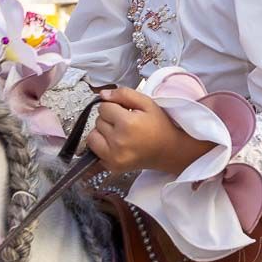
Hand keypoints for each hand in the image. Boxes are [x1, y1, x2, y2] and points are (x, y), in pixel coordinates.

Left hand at [87, 87, 213, 174]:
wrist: (168, 151)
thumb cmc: (160, 126)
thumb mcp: (147, 103)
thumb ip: (123, 94)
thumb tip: (103, 94)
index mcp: (128, 124)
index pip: (103, 107)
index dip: (114, 107)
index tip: (125, 112)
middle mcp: (118, 142)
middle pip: (97, 121)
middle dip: (109, 120)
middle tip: (125, 124)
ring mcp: (114, 157)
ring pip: (92, 136)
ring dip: (102, 133)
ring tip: (119, 134)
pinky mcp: (112, 166)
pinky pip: (95, 151)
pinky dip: (102, 146)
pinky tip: (116, 145)